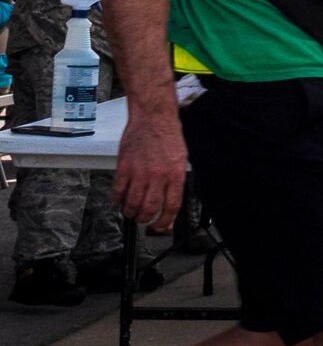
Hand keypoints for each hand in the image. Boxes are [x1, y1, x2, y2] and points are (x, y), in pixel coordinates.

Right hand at [113, 107, 188, 232]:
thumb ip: (175, 180)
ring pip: (132, 202)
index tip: (162, 227)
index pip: (172, 206)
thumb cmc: (168, 136)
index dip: (166, 221)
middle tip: (143, 220)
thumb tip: (170, 200)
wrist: (153, 118)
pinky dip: (118, 198)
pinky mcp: (124, 166)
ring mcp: (140, 172)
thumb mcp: (180, 160)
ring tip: (131, 213)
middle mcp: (158, 176)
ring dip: (130, 212)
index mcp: (175, 175)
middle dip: (145, 219)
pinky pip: (118, 189)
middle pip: (150, 208)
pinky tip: (120, 199)